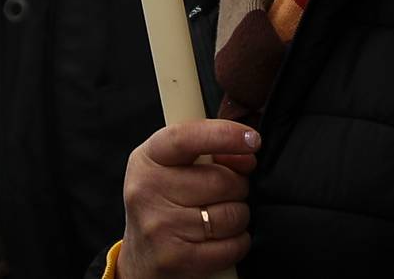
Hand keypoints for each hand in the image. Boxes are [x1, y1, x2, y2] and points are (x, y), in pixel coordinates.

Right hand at [119, 118, 255, 276]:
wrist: (142, 258)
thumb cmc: (163, 205)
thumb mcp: (171, 167)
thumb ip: (206, 151)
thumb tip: (246, 153)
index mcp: (148, 159)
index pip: (187, 138)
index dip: (224, 135)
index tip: (251, 139)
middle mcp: (148, 190)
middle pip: (221, 180)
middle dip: (238, 186)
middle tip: (227, 193)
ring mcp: (160, 226)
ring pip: (231, 214)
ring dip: (238, 216)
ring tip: (219, 217)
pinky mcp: (176, 258)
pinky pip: (232, 246)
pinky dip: (237, 243)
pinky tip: (221, 239)